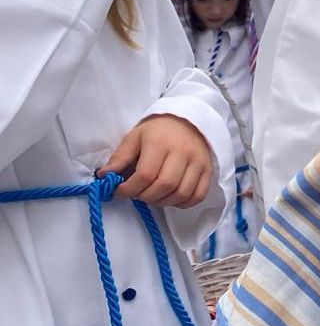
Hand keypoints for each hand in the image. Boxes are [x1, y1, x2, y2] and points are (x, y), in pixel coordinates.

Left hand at [99, 115, 214, 208]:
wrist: (187, 122)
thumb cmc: (157, 132)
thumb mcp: (134, 138)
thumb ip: (120, 158)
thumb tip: (104, 176)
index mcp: (160, 143)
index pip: (145, 174)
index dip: (129, 189)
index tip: (119, 191)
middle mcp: (183, 153)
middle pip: (164, 186)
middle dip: (145, 196)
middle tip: (136, 194)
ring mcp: (198, 163)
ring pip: (181, 193)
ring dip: (162, 201)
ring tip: (152, 196)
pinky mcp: (208, 171)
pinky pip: (197, 195)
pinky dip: (182, 203)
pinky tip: (170, 197)